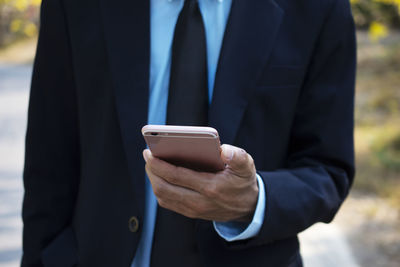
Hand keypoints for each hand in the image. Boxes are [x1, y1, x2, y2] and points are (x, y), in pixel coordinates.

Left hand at [143, 144, 258, 221]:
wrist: (249, 207)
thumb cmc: (243, 182)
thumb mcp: (247, 167)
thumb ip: (238, 156)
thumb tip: (223, 150)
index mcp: (210, 188)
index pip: (176, 176)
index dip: (159, 164)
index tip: (149, 152)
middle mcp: (199, 202)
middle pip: (164, 187)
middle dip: (151, 171)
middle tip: (147, 155)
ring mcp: (193, 210)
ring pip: (163, 197)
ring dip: (153, 180)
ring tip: (151, 164)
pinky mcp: (191, 213)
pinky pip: (168, 202)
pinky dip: (159, 189)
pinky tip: (159, 176)